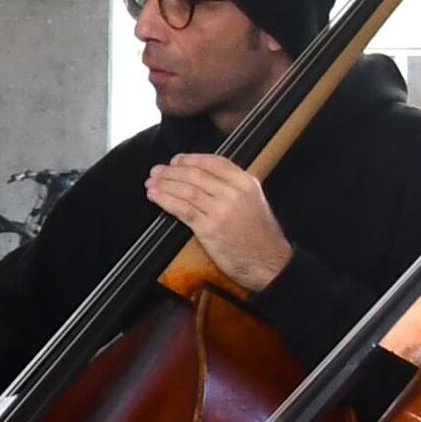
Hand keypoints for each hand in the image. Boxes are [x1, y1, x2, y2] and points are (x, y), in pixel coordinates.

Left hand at [141, 155, 292, 290]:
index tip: (176, 160)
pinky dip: (165, 200)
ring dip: (164, 184)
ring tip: (151, 183)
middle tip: (156, 171)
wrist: (269, 262)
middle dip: (171, 171)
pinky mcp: (209, 228)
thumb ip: (233, 186)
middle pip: (195, 174)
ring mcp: (221, 210)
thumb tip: (202, 176)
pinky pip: (182, 209)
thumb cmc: (261, 235)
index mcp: (246, 183)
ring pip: (186, 190)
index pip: (213, 162)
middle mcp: (234, 193)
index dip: (190, 159)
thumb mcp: (254, 201)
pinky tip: (155, 196)